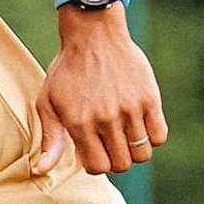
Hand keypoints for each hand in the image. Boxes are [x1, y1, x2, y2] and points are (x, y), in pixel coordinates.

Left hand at [36, 11, 165, 176]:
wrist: (93, 34)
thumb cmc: (68, 70)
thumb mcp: (49, 102)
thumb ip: (50, 138)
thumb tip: (43, 170)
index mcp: (80, 123)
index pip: (98, 167)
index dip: (96, 164)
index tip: (94, 150)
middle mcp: (106, 119)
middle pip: (122, 164)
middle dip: (115, 160)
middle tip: (110, 143)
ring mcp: (130, 109)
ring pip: (142, 154)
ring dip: (134, 150)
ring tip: (125, 135)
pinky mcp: (149, 98)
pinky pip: (159, 136)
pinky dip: (152, 137)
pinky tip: (140, 125)